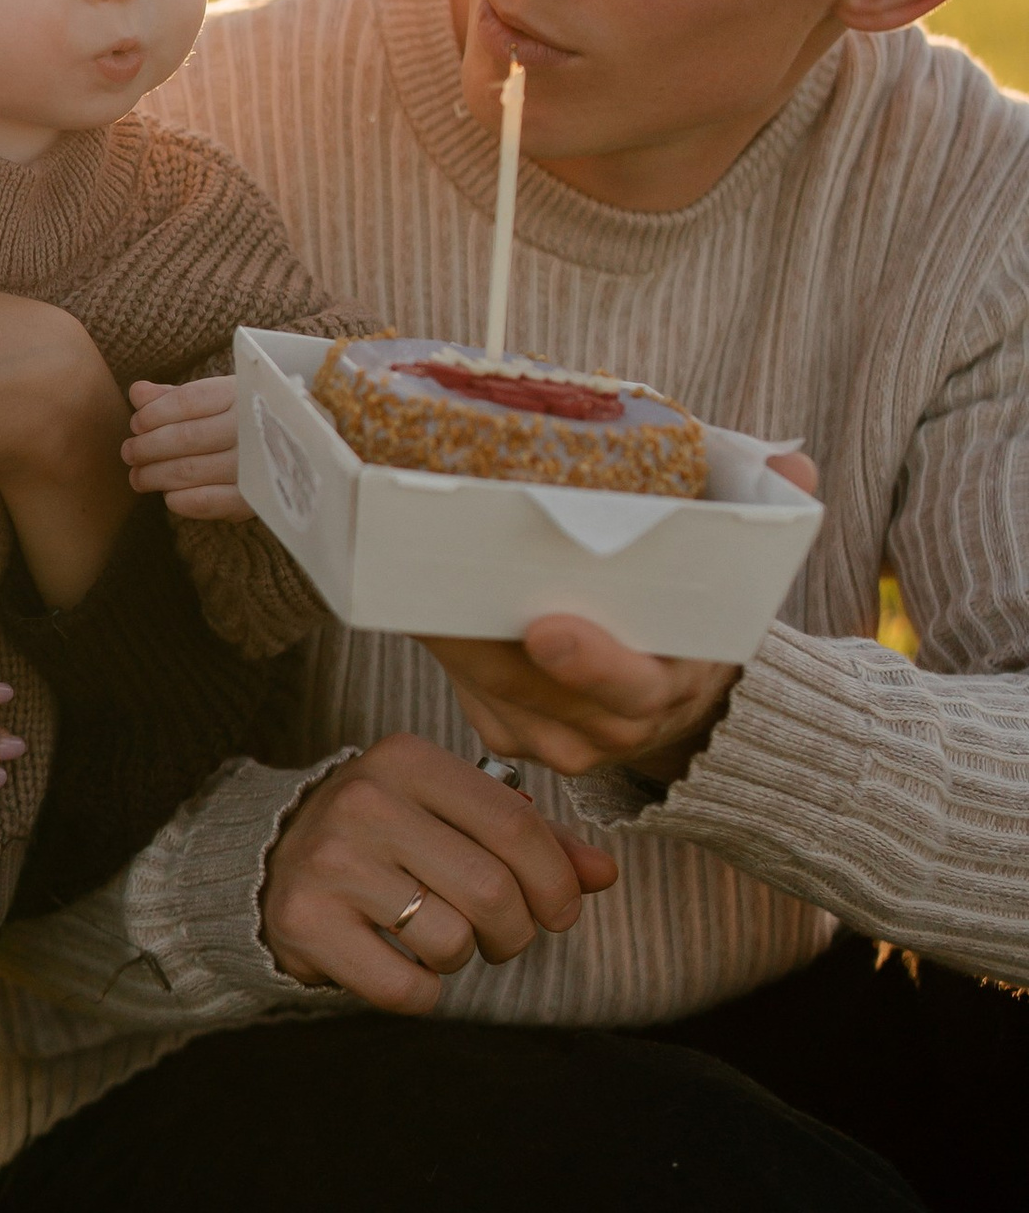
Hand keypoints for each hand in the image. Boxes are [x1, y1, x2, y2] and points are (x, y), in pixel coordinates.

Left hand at [123, 372, 244, 516]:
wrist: (299, 453)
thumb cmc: (244, 420)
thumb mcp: (217, 399)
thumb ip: (175, 397)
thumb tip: (137, 392)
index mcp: (241, 393)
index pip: (189, 400)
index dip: (155, 413)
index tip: (136, 424)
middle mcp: (251, 427)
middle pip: (185, 437)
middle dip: (147, 447)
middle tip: (128, 453)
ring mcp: (254, 464)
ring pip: (189, 470)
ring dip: (155, 475)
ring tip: (137, 477)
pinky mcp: (254, 499)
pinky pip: (208, 502)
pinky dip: (180, 500)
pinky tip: (168, 496)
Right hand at [262, 732, 620, 1011]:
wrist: (271, 862)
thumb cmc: (384, 836)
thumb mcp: (449, 812)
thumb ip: (530, 838)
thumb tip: (603, 874)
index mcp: (406, 759)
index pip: (516, 826)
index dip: (556, 883)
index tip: (559, 911)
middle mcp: (364, 801)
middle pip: (492, 891)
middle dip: (516, 931)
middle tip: (502, 937)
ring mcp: (331, 862)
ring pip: (451, 941)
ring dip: (462, 958)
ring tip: (437, 938)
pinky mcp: (307, 922)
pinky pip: (406, 987)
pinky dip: (422, 992)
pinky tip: (403, 964)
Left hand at [424, 453, 816, 787]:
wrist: (678, 688)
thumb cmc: (691, 608)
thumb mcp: (736, 560)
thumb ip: (765, 512)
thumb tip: (798, 471)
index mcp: (677, 678)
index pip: (633, 683)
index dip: (592, 664)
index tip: (546, 628)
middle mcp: (621, 723)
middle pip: (547, 697)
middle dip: (491, 649)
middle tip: (443, 601)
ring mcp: (566, 741)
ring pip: (501, 703)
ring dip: (454, 650)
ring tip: (414, 588)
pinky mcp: (517, 738)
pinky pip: (476, 707)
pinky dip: (450, 662)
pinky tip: (422, 613)